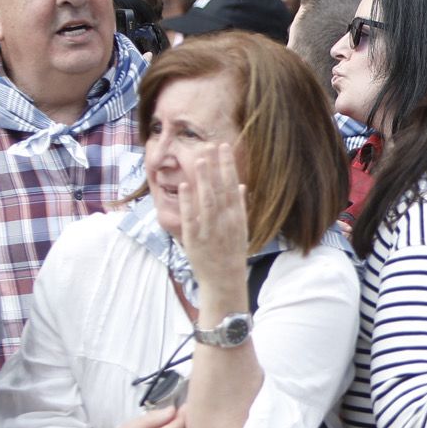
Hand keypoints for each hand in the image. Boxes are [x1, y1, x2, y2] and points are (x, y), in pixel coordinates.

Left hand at [178, 144, 249, 310]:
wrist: (225, 281)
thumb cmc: (232, 255)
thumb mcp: (242, 230)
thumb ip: (241, 207)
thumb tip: (242, 186)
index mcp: (237, 218)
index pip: (233, 186)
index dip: (228, 167)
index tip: (224, 148)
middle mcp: (226, 221)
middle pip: (221, 189)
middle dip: (217, 166)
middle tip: (211, 145)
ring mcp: (210, 230)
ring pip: (207, 200)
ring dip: (204, 179)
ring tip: (200, 159)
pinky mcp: (195, 239)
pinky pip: (191, 217)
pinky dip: (188, 201)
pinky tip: (184, 185)